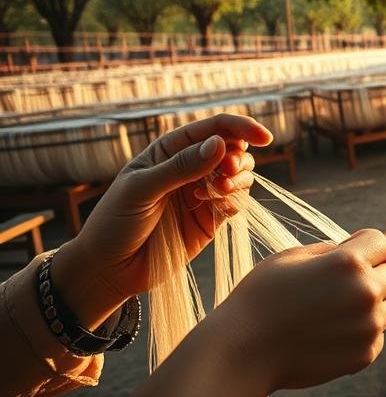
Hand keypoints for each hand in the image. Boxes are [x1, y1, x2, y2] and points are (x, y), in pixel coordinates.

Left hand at [53, 113, 273, 328]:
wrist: (110, 269)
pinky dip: (235, 201)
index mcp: (171, 149)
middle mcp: (191, 166)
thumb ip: (181, 167)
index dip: (242, 127)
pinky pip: (237, 202)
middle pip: (234, 149)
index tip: (264, 137)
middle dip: (238, 158)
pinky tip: (214, 209)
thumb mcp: (141, 190)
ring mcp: (204, 192)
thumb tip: (220, 144)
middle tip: (227, 173)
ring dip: (238, 179)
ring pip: (241, 174)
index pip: (215, 128)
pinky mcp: (212, 218)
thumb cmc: (116, 222)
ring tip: (218, 192)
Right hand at [213, 229, 385, 394]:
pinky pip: (377, 337)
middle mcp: (365, 292)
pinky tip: (329, 336)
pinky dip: (361, 335)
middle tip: (341, 288)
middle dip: (373, 277)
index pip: (382, 244)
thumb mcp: (291, 257)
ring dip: (372, 307)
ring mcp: (368, 326)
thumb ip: (330, 251)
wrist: (241, 352)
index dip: (367, 247)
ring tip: (334, 312)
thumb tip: (356, 251)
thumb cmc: (261, 298)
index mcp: (348, 262)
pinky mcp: (364, 355)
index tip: (355, 255)